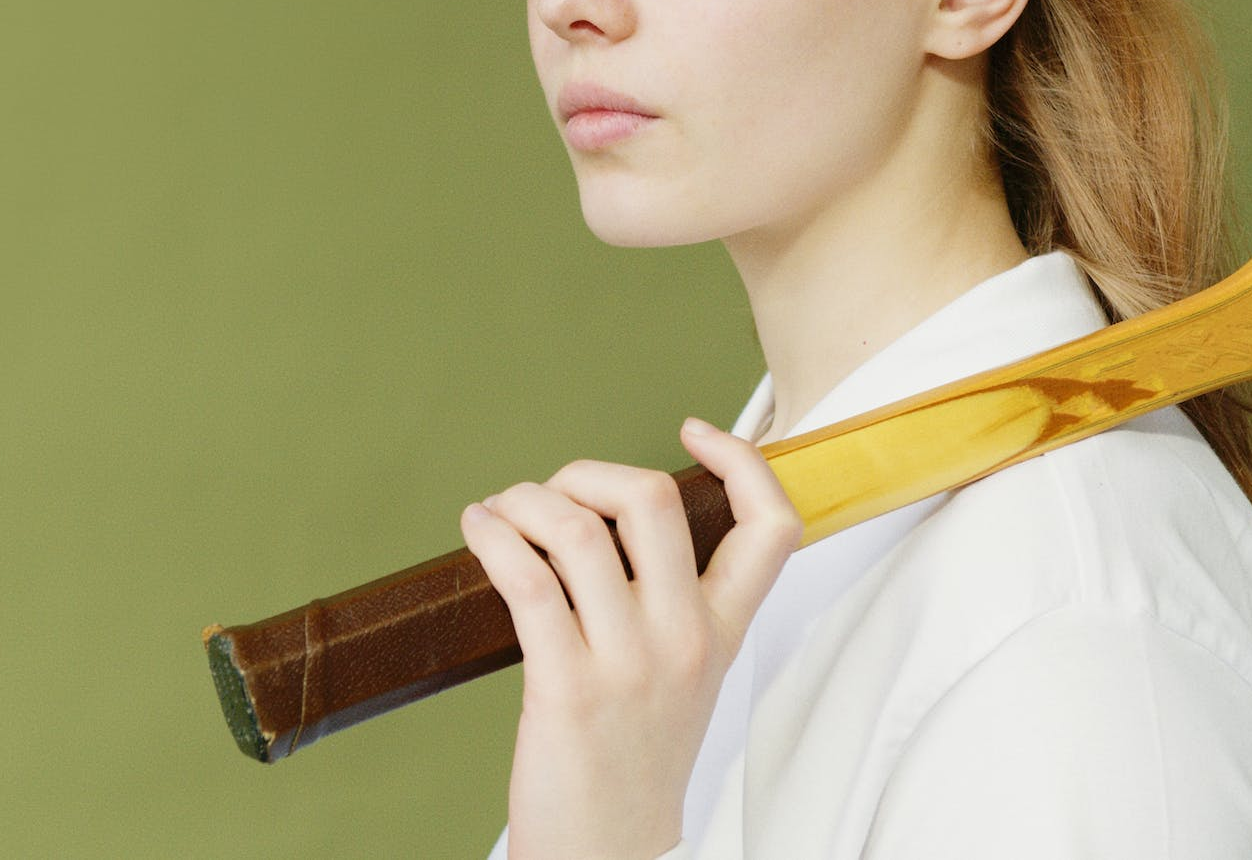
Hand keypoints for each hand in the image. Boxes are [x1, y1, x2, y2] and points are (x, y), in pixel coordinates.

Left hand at [459, 417, 803, 859]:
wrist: (610, 853)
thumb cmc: (634, 761)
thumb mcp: (687, 678)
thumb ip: (677, 605)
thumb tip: (615, 522)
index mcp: (723, 633)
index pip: (773, 525)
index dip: (741, 458)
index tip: (693, 433)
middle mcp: (685, 639)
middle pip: (652, 500)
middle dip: (589, 473)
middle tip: (556, 496)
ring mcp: (627, 662)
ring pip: (575, 529)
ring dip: (522, 501)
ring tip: (499, 514)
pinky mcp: (564, 686)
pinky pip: (526, 579)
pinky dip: (492, 536)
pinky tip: (478, 532)